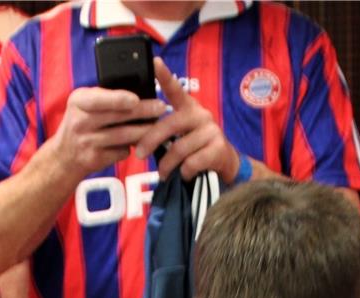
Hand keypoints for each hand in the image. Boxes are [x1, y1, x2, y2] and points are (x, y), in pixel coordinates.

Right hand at [49, 86, 167, 180]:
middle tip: (161, 107)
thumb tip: (140, 94)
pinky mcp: (95, 158)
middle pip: (117, 116)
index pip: (99, 99)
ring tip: (158, 125)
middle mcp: (80, 121)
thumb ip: (105, 98)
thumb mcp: (84, 105)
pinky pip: (121, 151)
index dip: (118, 99)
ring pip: (123, 136)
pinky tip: (139, 143)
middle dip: (143, 111)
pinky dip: (132, 147)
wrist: (65, 155)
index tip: (135, 99)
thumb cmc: (82, 123)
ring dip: (144, 131)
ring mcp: (87, 141)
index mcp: (78, 101)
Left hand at [134, 58, 241, 181]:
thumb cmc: (195, 146)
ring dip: (167, 165)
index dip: (164, 76)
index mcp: (188, 107)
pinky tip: (184, 174)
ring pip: (179, 148)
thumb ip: (165, 129)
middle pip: (170, 124)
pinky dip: (184, 172)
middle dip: (151, 140)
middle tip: (139, 154)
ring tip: (163, 173)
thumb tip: (134, 134)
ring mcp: (212, 130)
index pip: (175, 89)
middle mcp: (201, 114)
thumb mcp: (181, 133)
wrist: (225, 162)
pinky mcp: (219, 148)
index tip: (154, 62)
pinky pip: (192, 162)